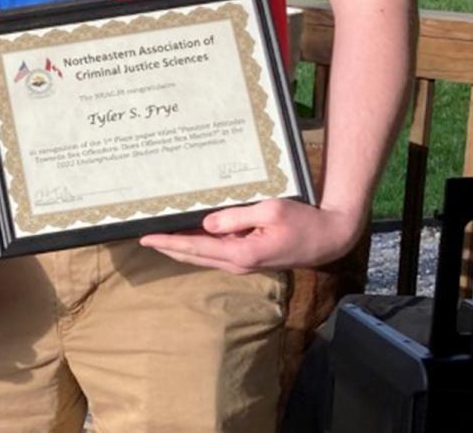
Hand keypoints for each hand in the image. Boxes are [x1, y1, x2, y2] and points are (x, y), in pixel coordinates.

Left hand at [140, 199, 366, 273]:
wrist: (329, 238)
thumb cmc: (303, 221)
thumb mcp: (270, 210)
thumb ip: (236, 217)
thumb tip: (207, 225)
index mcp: (242, 253)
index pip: (195, 247)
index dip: (168, 243)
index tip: (145, 239)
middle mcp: (239, 262)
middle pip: (193, 255)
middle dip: (167, 248)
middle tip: (142, 238)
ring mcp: (244, 262)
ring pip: (203, 255)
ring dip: (181, 248)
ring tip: (158, 236)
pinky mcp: (249, 257)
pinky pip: (216, 252)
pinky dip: (198, 245)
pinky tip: (188, 234)